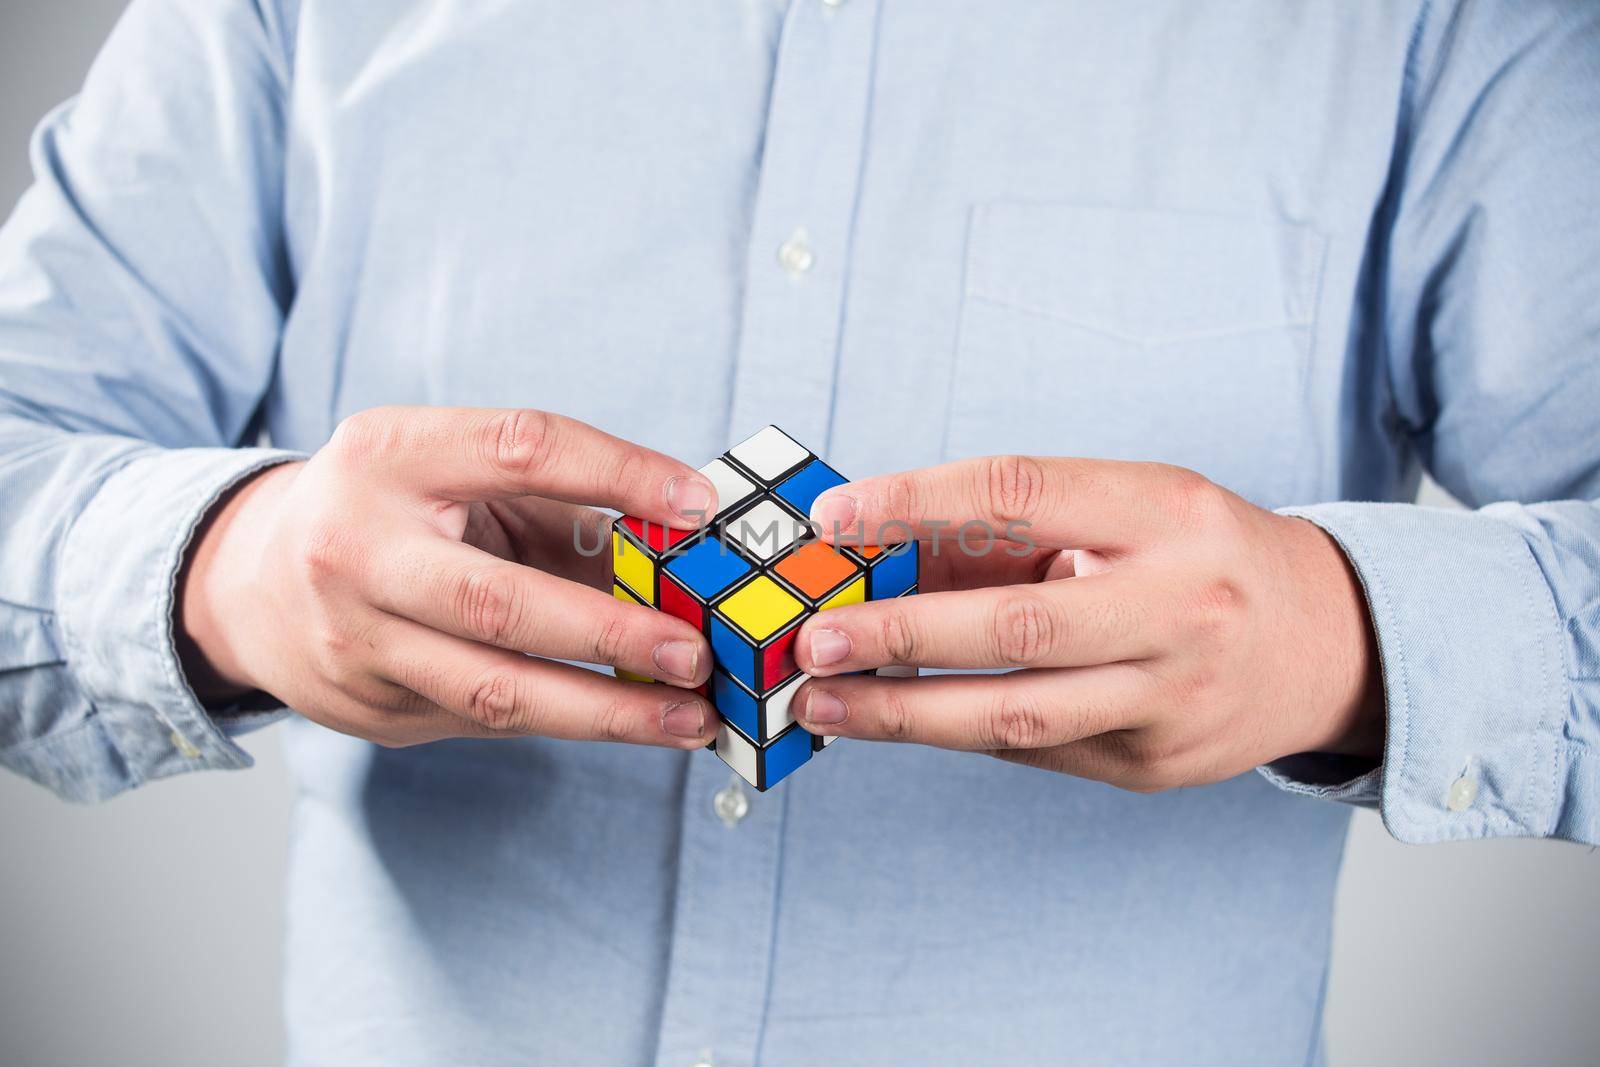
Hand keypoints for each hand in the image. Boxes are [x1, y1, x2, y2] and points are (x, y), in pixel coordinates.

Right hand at [177, 407, 720, 748]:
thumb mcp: (453, 474)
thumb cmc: (389, 512)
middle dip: (610, 633)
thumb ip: (559, 502)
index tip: (697, 506)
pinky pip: (485, 719)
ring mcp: (354, 639)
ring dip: (606, 711)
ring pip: (495, 689)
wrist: (248, 583)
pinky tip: (635, 722)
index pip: (521, 448)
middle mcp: (359, 547)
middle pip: (499, 600)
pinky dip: (569, 721)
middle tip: (694, 652)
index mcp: (391, 454)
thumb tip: (684, 544)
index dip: (618, 472)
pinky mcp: (368, 709)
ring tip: (690, 718)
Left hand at [793, 457, 1383, 790]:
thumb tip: (880, 550)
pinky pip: (1034, 750)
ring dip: (904, 714)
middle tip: (815, 638)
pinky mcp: (1155, 765)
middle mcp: (1181, 605)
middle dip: (901, 634)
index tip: (835, 519)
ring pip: (1017, 715)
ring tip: (824, 702)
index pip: (1023, 491)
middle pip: (1018, 624)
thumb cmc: (1203, 558)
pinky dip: (958, 731)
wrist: (1329, 645)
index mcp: (1170, 513)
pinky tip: (898, 718)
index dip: (918, 501)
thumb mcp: (1134, 509)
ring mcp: (1172, 697)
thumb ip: (1020, 527)